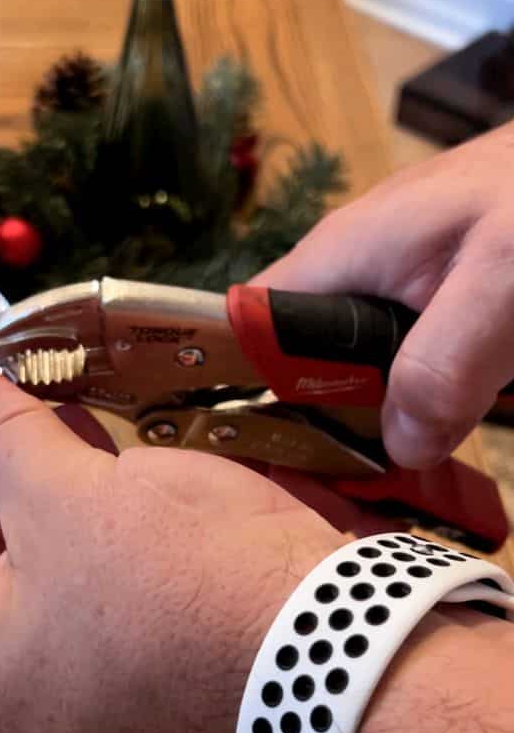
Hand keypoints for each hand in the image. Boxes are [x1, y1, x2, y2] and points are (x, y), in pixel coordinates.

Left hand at [0, 355, 342, 732]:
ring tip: (59, 414)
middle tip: (2, 402)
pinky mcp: (151, 688)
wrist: (334, 659)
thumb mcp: (64, 492)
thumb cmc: (172, 583)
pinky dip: (92, 535)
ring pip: (38, 586)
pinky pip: (95, 603)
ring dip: (40, 498)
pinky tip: (114, 465)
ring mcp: (90, 708)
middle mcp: (18, 713)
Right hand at [253, 121, 513, 469]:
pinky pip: (399, 354)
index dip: (244, 390)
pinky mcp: (431, 291)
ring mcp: (393, 276)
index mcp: (340, 254)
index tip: (272, 455)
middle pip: (296, 355)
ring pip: (352, 362)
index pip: (246, 326)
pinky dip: (415, 395)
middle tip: (349, 479)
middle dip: (316, 417)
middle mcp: (350, 265)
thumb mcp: (497, 283)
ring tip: (395, 465)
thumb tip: (399, 449)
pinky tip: (441, 423)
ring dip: (372, 413)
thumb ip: (442, 366)